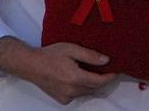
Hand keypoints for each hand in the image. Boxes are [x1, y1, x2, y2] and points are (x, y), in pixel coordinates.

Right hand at [0, 37, 115, 105]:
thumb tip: (106, 61)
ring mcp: (67, 97)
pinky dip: (82, 87)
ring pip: (86, 92)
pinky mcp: (62, 100)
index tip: (117, 70)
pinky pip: (78, 94)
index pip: (99, 81)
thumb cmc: (51, 54)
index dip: (110, 77)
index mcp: (76, 78)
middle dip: (102, 79)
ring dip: (92, 83)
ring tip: (93, 71)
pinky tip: (79, 76)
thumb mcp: (71, 49)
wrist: (31, 65)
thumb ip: (89, 55)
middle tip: (108, 68)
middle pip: (94, 87)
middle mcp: (72, 91)